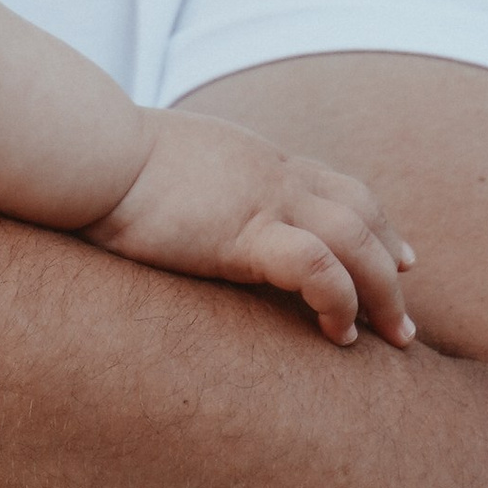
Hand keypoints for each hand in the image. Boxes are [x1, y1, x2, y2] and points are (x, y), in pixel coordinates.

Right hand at [88, 108, 416, 349]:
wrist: (83, 149)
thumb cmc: (102, 160)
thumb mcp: (162, 163)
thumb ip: (190, 183)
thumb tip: (175, 204)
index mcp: (255, 158)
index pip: (336, 185)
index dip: (375, 224)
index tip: (399, 258)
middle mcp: (272, 173)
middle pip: (362, 212)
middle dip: (393, 266)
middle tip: (404, 320)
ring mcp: (263, 200)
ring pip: (357, 240)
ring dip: (383, 293)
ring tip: (393, 338)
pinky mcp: (243, 234)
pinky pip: (317, 266)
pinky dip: (340, 300)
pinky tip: (337, 332)